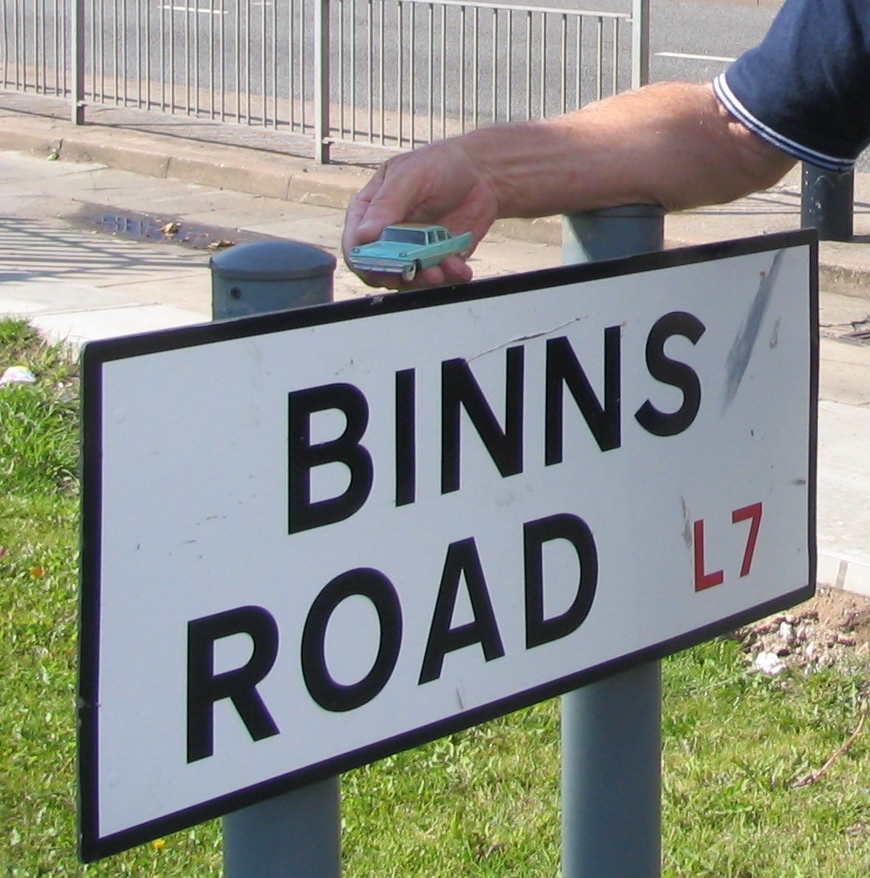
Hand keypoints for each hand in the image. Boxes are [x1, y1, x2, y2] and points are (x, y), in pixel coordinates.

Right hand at [342, 138, 498, 288]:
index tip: (385, 265)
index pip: (355, 246)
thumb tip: (363, 235)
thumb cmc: (438, 164)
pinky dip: (450, 277)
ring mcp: (412, 251)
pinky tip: (459, 267)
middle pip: (381, 270)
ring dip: (426, 280)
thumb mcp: (409, 176)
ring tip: (444, 270)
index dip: (365, 262)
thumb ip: (386, 204)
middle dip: (400, 276)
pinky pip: (439, 278)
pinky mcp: (436, 259)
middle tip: (420, 271)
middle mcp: (387, 237)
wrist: (480, 172)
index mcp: (370, 213)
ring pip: (409, 280)